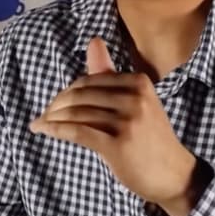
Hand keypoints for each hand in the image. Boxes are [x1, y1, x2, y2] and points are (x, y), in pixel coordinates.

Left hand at [30, 38, 201, 215]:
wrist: (174, 175)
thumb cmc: (149, 137)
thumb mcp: (135, 101)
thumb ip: (110, 74)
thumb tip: (93, 41)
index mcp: (139, 83)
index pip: (89, 81)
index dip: (66, 92)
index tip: (55, 104)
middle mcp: (135, 98)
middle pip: (80, 96)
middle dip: (56, 105)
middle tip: (44, 115)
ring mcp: (128, 121)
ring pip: (76, 113)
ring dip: (51, 118)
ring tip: (40, 124)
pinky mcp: (118, 144)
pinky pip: (76, 131)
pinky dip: (55, 130)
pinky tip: (43, 131)